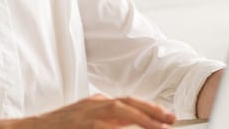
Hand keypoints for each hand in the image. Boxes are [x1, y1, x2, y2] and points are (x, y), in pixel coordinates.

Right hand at [18, 95, 176, 128]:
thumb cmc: (58, 127)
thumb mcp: (85, 119)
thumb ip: (107, 120)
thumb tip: (131, 124)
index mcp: (96, 103)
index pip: (128, 101)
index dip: (149, 108)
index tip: (167, 116)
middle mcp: (92, 104)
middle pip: (127, 102)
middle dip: (151, 111)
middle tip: (170, 119)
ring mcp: (86, 114)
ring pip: (119, 110)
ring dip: (141, 118)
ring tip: (159, 126)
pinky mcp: (80, 124)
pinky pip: (105, 126)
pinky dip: (120, 127)